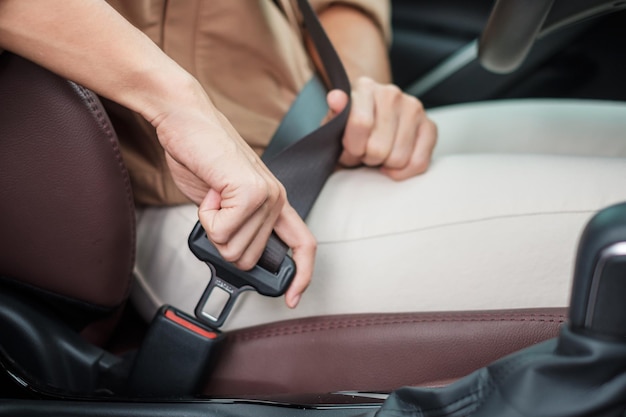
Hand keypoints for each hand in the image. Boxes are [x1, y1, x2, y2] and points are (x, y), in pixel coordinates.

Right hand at [152, 85, 315, 307]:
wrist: (186, 120)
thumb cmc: (202, 157)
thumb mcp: (224, 201)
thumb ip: (237, 226)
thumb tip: (233, 255)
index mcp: (275, 202)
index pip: (303, 245)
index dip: (301, 276)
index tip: (290, 299)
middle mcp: (277, 199)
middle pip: (248, 259)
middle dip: (223, 243)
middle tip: (215, 210)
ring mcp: (266, 195)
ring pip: (233, 249)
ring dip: (212, 227)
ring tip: (213, 196)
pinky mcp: (249, 190)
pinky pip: (221, 231)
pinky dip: (205, 217)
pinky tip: (210, 192)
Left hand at [328, 76, 436, 179]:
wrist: (369, 120)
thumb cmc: (349, 126)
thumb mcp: (334, 123)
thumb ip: (334, 115)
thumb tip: (336, 98)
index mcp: (365, 87)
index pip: (361, 124)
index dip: (352, 148)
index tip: (348, 149)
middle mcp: (392, 94)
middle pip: (379, 148)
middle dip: (367, 158)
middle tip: (363, 152)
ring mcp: (413, 108)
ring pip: (399, 158)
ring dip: (384, 164)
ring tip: (377, 154)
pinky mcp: (430, 126)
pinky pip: (419, 162)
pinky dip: (403, 171)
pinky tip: (391, 163)